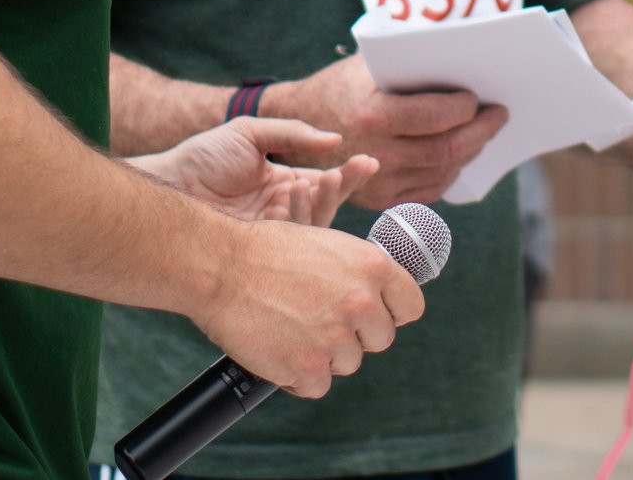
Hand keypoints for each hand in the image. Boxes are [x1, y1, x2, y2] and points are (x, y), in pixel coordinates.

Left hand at [131, 118, 377, 226]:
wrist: (167, 183)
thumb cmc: (202, 157)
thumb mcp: (250, 134)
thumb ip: (292, 134)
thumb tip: (334, 141)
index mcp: (286, 185)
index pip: (327, 184)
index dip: (350, 175)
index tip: (368, 162)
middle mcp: (284, 213)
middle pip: (327, 208)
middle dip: (340, 190)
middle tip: (339, 174)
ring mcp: (273, 236)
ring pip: (312, 228)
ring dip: (318, 204)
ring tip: (309, 181)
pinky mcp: (259, 254)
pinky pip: (289, 244)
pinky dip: (295, 220)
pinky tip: (288, 198)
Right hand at [194, 219, 423, 398]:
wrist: (221, 266)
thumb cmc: (270, 252)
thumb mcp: (331, 246)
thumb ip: (361, 276)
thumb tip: (379, 299)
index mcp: (374, 267)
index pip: (411, 306)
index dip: (391, 313)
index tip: (374, 316)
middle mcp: (361, 303)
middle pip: (380, 340)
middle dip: (355, 336)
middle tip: (320, 322)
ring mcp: (334, 338)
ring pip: (347, 364)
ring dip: (324, 355)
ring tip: (293, 329)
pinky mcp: (307, 367)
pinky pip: (317, 386)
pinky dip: (299, 377)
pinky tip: (281, 352)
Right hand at [267, 56, 508, 210]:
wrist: (300, 122)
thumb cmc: (343, 85)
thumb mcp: (371, 63)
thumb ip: (412, 61)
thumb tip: (465, 56)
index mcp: (374, 115)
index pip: (439, 117)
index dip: (468, 108)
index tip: (479, 97)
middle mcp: (376, 153)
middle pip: (448, 149)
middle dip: (482, 131)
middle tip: (499, 115)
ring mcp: (377, 182)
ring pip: (443, 172)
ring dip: (471, 151)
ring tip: (483, 132)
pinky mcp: (379, 198)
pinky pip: (429, 189)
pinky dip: (451, 171)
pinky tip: (460, 154)